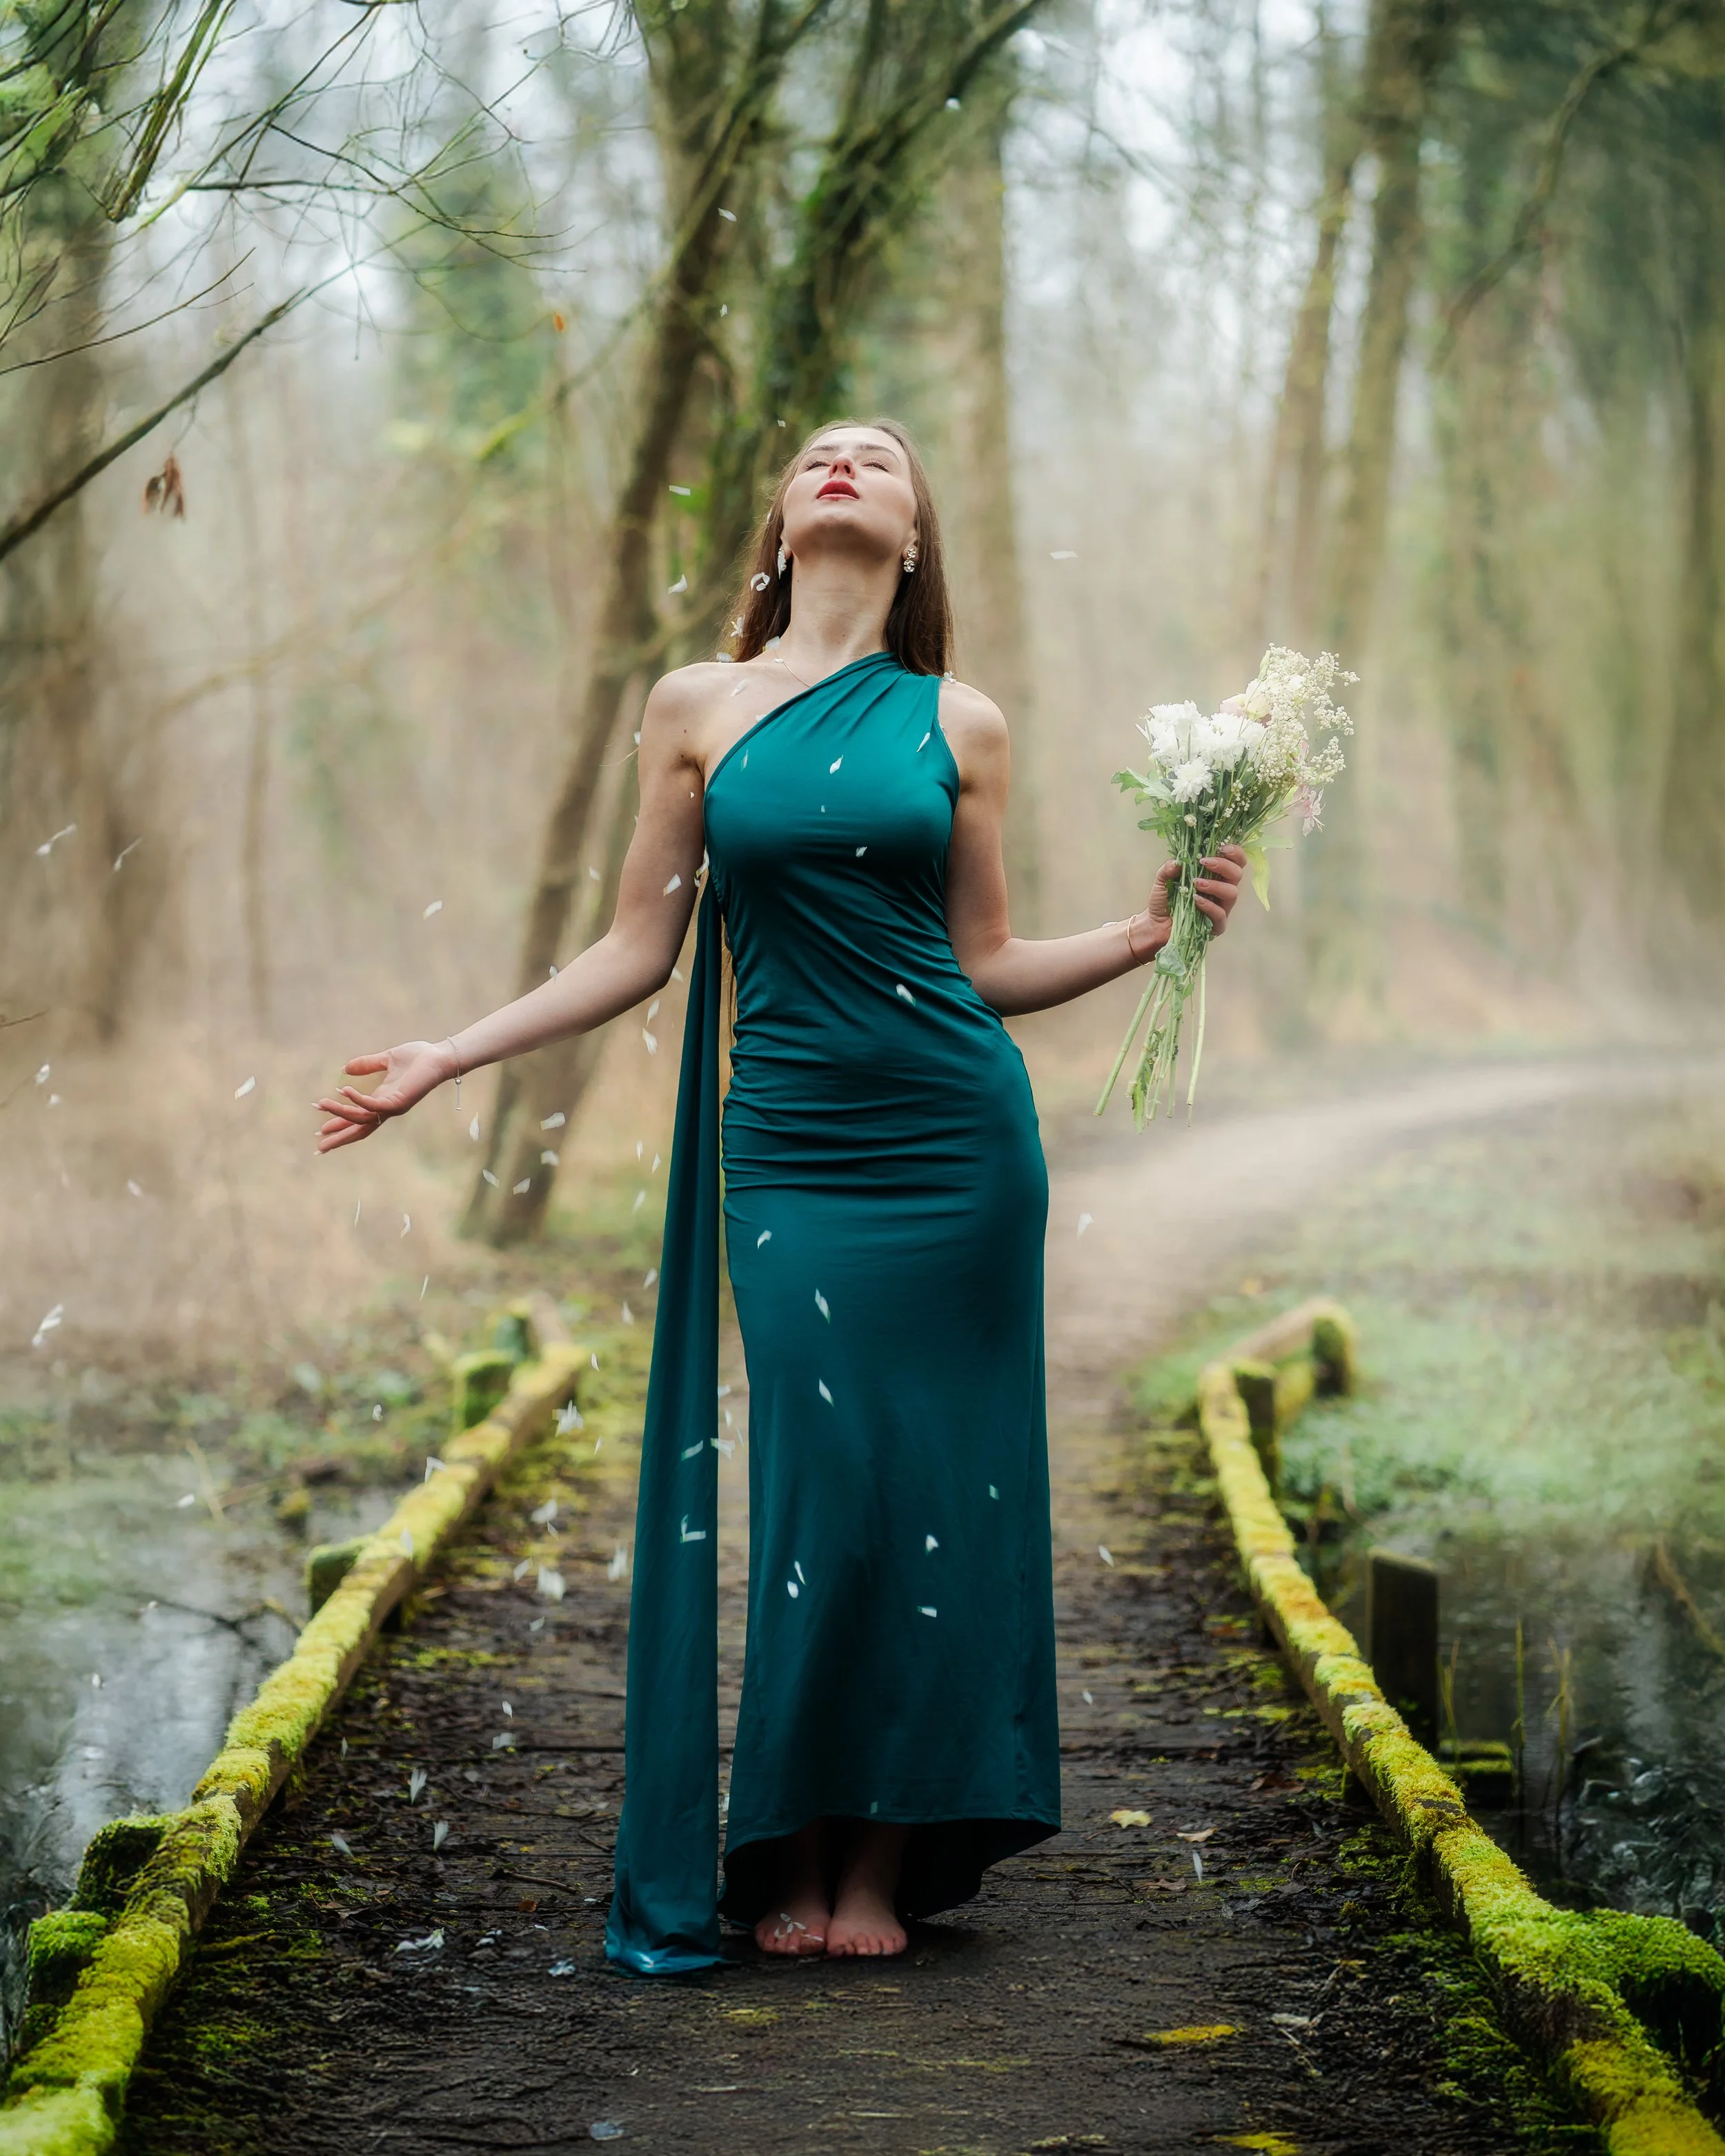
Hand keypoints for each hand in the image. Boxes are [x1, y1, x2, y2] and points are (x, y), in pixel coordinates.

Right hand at [315, 1040, 456, 1152]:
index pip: (358, 1118)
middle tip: (319, 1147)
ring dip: (340, 1112)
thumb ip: (366, 1065)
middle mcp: (386, 1108)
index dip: (340, 1123)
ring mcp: (393, 1107)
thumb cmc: (418, 1057)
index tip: (321, 1129)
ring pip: (361, 1117)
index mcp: (382, 1099)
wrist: (439, 1056)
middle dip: (339, 1138)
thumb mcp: (385, 1059)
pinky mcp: (399, 1102)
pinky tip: (344, 1090)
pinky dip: (358, 1100)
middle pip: (359, 1129)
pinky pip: (373, 1105)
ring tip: (321, 1103)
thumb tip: (345, 1069)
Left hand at [1141, 844, 1247, 939]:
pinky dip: (1209, 905)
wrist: (1155, 926)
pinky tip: (1196, 900)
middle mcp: (1222, 890)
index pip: (1235, 861)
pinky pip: (1220, 914)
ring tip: (1196, 883)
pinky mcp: (1217, 925)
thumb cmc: (1163, 901)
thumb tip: (1179, 861)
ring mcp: (1221, 908)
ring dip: (1215, 885)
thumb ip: (1168, 868)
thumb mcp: (1162, 880)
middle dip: (1224, 865)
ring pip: (1232, 893)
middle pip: (1237, 873)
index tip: (1222, 847)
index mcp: (1215, 876)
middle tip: (1204, 862)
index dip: (1234, 852)